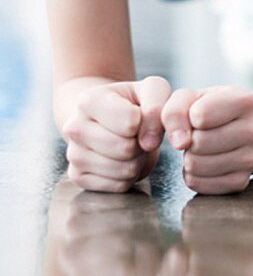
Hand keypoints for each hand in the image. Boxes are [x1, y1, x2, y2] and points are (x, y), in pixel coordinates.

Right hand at [62, 76, 170, 191]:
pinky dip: (129, 175)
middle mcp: (74, 128)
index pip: (131, 122)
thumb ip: (156, 107)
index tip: (141, 114)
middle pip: (126, 148)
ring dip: (138, 159)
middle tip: (137, 133)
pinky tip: (122, 159)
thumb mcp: (152, 90)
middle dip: (142, 142)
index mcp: (88, 100)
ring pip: (124, 169)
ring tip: (131, 144)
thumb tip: (149, 143)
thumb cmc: (135, 101)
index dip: (146, 121)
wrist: (112, 117)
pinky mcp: (78, 177)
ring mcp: (73, 155)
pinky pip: (119, 185)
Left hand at [162, 86, 252, 193]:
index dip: (190, 117)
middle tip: (200, 134)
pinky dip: (194, 175)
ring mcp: (252, 158)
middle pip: (199, 143)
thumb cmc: (206, 109)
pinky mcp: (241, 181)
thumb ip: (175, 111)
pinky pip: (199, 185)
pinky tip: (206, 162)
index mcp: (246, 101)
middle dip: (190, 140)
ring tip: (203, 148)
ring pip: (196, 166)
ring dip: (190, 158)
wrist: (234, 128)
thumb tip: (180, 143)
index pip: (200, 116)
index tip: (199, 115)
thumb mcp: (189, 98)